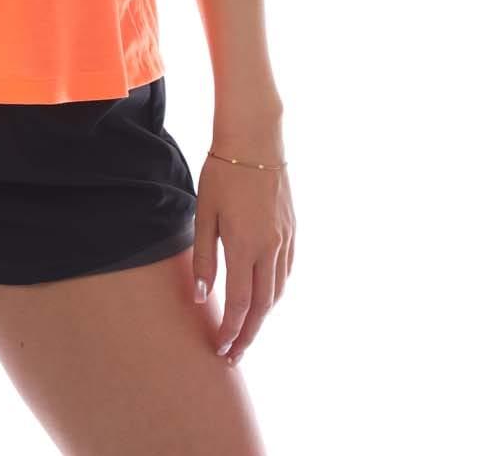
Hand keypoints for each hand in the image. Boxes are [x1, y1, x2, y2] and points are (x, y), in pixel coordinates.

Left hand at [190, 148, 294, 366]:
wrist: (256, 139)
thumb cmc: (222, 172)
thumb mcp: (203, 213)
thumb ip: (203, 257)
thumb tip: (201, 296)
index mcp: (244, 245)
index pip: (238, 304)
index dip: (230, 331)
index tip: (221, 349)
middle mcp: (270, 248)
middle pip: (262, 307)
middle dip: (248, 334)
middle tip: (234, 354)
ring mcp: (285, 240)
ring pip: (277, 293)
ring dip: (262, 316)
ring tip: (246, 330)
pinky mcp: (293, 230)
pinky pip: (286, 273)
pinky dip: (275, 292)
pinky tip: (264, 297)